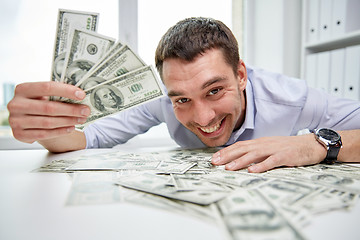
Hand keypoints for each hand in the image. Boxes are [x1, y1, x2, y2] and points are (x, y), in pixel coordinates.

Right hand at [7, 81, 89, 142]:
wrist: (24, 119)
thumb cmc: (37, 103)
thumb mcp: (42, 95)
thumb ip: (56, 94)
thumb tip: (80, 96)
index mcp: (22, 89)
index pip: (47, 87)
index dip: (66, 91)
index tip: (81, 95)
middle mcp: (16, 104)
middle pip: (49, 107)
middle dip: (71, 110)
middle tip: (85, 111)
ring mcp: (16, 120)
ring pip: (48, 122)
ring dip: (68, 121)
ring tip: (81, 119)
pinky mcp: (19, 134)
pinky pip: (44, 134)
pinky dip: (60, 131)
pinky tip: (71, 128)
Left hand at [211, 134, 326, 172]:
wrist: (311, 144)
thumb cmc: (289, 148)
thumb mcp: (270, 148)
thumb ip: (257, 152)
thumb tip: (241, 160)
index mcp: (260, 142)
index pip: (240, 146)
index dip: (226, 152)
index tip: (214, 158)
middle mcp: (265, 144)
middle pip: (243, 149)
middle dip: (227, 156)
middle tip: (214, 163)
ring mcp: (275, 149)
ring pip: (254, 154)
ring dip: (240, 161)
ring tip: (228, 168)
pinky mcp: (285, 156)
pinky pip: (271, 161)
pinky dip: (261, 166)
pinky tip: (252, 171)